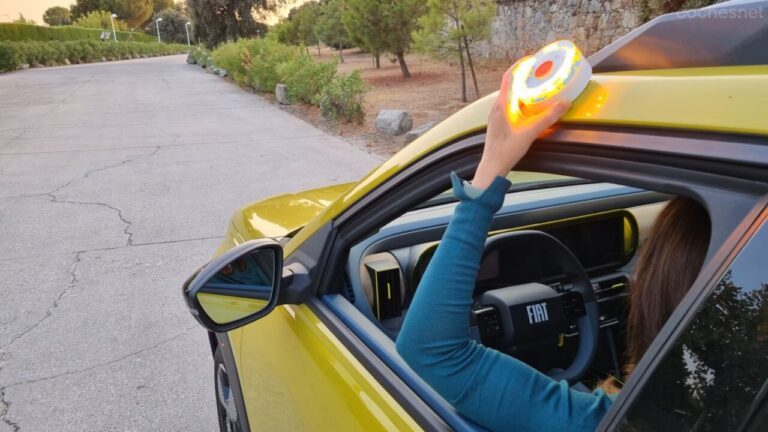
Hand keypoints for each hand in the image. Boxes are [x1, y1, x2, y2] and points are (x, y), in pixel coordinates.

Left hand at [472, 64, 569, 188]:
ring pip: (510, 95)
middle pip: (510, 84)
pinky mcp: (499, 122)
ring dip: (522, 89)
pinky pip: (510, 105)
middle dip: (525, 76)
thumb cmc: (506, 150)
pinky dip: (521, 100)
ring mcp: (497, 114)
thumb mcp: (530, 132)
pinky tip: (530, 106)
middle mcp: (497, 106)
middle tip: (540, 71)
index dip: (520, 66)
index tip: (532, 59)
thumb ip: (548, 117)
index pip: (508, 77)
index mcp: (502, 104)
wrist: (492, 167)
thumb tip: (565, 103)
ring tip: (537, 85)